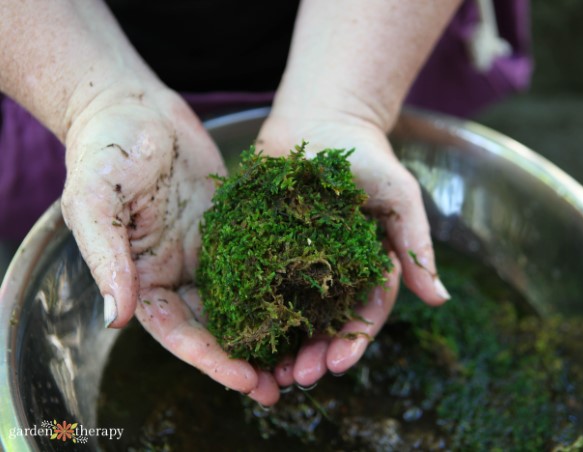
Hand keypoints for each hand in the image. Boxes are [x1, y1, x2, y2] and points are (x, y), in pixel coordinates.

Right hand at [61, 87, 279, 404]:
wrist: (134, 107)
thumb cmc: (105, 150)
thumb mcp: (95, 200)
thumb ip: (106, 258)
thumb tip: (116, 319)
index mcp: (144, 277)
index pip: (177, 331)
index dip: (210, 359)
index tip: (246, 380)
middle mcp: (178, 271)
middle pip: (215, 325)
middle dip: (246, 357)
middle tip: (284, 385)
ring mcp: (207, 250)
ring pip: (242, 299)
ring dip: (269, 328)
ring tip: (305, 353)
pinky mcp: (231, 226)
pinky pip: (258, 258)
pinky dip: (279, 282)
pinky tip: (309, 297)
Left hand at [256, 112, 449, 388]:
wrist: (321, 118)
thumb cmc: (367, 158)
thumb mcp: (400, 198)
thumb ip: (416, 245)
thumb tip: (441, 299)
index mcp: (363, 268)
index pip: (361, 314)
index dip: (351, 342)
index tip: (337, 367)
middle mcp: (327, 271)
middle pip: (320, 323)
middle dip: (312, 354)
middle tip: (296, 379)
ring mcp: (291, 259)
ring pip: (285, 311)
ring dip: (278, 344)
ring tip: (266, 373)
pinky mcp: (259, 242)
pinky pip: (251, 278)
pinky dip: (246, 307)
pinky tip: (236, 330)